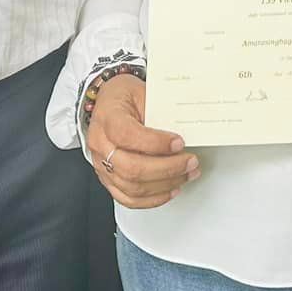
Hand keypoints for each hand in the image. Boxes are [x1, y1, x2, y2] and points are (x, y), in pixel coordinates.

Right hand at [85, 74, 199, 210]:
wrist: (109, 102)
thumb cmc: (124, 96)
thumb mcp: (143, 91)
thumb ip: (161, 110)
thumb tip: (187, 127)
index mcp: (108, 118)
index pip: (128, 135)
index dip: (156, 143)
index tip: (179, 142)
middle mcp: (100, 144)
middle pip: (131, 168)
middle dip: (167, 168)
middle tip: (191, 162)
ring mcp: (101, 164)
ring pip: (132, 187)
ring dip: (165, 185)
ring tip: (187, 174)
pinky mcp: (108, 178)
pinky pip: (127, 198)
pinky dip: (152, 199)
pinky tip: (170, 190)